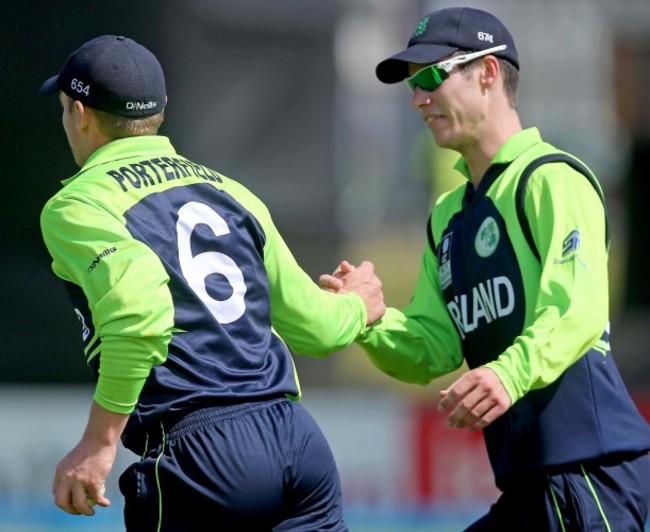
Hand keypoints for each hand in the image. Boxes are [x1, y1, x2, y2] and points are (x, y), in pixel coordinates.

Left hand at [52, 401, 126, 515]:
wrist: (100, 438)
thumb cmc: (90, 446)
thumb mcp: (72, 460)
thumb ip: (70, 473)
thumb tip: (75, 486)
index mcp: (60, 471)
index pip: (57, 492)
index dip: (65, 500)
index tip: (72, 501)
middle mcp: (66, 477)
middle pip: (62, 502)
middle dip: (70, 510)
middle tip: (78, 511)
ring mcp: (79, 480)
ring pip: (78, 504)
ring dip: (85, 511)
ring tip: (91, 512)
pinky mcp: (93, 481)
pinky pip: (96, 498)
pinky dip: (101, 503)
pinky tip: (105, 503)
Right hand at [319, 260, 385, 324]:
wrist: (344, 313)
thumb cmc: (337, 293)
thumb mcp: (335, 277)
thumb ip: (342, 270)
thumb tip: (345, 265)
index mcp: (365, 272)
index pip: (367, 266)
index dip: (361, 271)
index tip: (355, 277)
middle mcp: (375, 282)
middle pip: (372, 281)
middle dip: (365, 285)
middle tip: (355, 292)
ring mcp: (380, 295)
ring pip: (376, 294)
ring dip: (369, 297)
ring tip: (357, 304)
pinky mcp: (381, 309)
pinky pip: (378, 307)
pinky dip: (372, 310)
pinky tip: (362, 312)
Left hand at [436, 367, 510, 430]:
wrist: (509, 375)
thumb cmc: (483, 377)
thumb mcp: (469, 376)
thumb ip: (456, 386)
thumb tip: (441, 395)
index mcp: (473, 377)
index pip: (456, 391)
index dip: (447, 402)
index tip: (440, 409)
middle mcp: (484, 386)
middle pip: (465, 405)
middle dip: (454, 416)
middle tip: (448, 423)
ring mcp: (494, 396)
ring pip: (475, 413)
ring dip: (464, 422)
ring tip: (457, 426)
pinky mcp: (502, 406)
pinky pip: (487, 419)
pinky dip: (477, 425)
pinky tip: (470, 428)